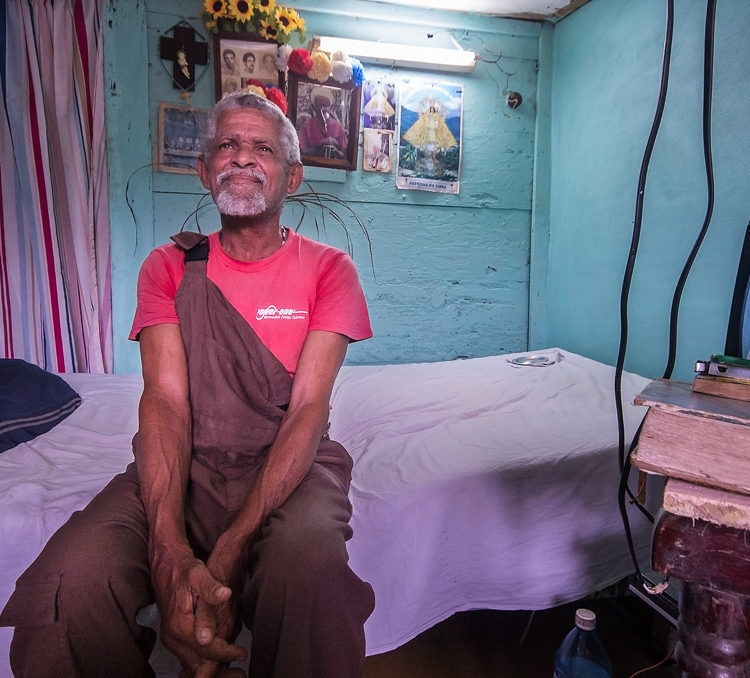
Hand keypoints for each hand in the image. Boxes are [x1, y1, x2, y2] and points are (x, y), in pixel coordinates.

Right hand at [151, 546, 247, 675]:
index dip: (226, 652)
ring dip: (212, 669)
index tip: (243, 653)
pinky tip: (217, 664)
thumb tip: (225, 595)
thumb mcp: (198, 573)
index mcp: (180, 625)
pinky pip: (189, 657)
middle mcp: (173, 637)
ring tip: (234, 672)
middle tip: (241, 673)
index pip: (206, 648)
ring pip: (193, 663)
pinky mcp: (174, 638)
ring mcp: (172, 639)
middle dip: (220, 669)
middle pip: (198, 663)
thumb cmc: (184, 569)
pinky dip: (204, 663)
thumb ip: (211, 588)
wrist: (166, 566)